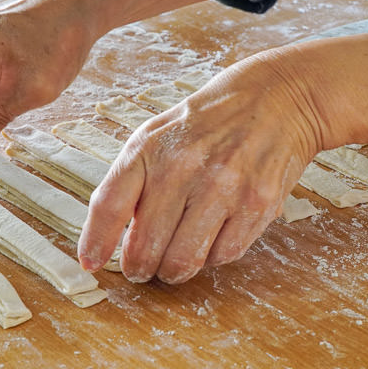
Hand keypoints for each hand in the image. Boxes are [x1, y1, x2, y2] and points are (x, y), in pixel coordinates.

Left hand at [78, 50, 325, 282]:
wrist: (277, 98)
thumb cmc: (209, 121)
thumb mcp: (158, 133)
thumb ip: (132, 179)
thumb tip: (108, 237)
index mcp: (149, 147)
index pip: (109, 205)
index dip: (95, 242)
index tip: (90, 264)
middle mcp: (183, 167)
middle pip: (145, 247)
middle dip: (140, 267)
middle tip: (145, 267)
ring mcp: (223, 187)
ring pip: (183, 262)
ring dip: (175, 270)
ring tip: (176, 260)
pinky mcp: (258, 205)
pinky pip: (223, 256)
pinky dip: (214, 256)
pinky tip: (214, 236)